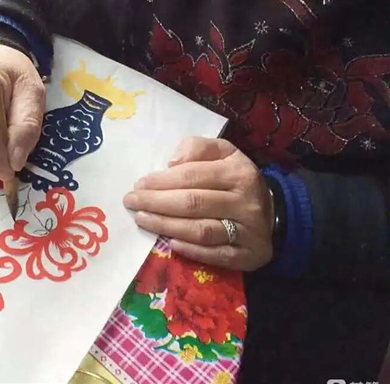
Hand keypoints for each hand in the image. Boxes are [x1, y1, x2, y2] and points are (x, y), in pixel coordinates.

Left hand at [123, 137, 274, 270]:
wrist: (274, 214)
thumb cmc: (236, 180)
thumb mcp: (224, 153)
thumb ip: (198, 148)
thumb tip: (172, 162)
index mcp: (238, 173)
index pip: (193, 175)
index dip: (162, 181)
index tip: (138, 184)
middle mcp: (245, 202)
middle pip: (193, 203)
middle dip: (157, 202)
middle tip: (131, 202)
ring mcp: (248, 231)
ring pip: (201, 230)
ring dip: (167, 226)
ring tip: (142, 220)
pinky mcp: (247, 256)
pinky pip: (214, 255)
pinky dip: (190, 250)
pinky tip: (169, 242)